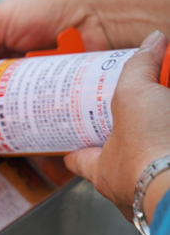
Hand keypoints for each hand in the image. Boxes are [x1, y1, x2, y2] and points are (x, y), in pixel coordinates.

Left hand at [64, 31, 169, 220]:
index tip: (73, 134)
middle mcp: (127, 188)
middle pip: (119, 161)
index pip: (77, 159)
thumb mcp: (134, 95)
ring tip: (161, 126)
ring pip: (151, 167)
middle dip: (126, 142)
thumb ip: (139, 67)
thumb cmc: (149, 153)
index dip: (75, 145)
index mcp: (102, 172)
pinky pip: (168, 168)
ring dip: (155, 148)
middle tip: (133, 122)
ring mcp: (155, 192)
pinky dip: (169, 151)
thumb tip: (151, 42)